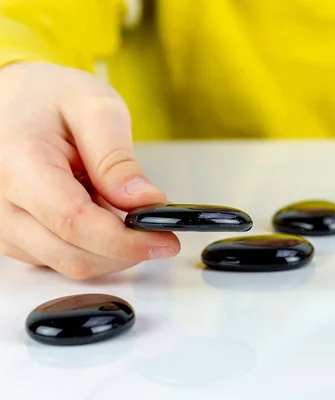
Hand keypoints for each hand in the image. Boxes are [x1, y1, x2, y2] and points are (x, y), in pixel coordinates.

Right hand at [0, 62, 179, 278]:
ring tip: (126, 211)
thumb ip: (118, 158)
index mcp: (18, 164)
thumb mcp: (95, 107)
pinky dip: (93, 247)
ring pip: (68, 264)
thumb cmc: (49, 97)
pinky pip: (59, 258)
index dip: (125, 240)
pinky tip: (104, 216)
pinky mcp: (13, 236)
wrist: (14, 100)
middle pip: (73, 254)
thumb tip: (144, 201)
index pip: (75, 222)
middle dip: (126, 250)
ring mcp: (3, 224)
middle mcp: (1, 202)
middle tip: (162, 231)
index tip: (164, 239)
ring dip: (111, 250)